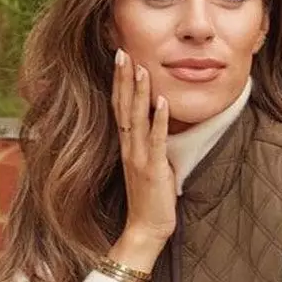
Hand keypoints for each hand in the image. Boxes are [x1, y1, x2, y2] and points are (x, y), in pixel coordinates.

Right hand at [112, 49, 176, 249]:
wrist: (145, 229)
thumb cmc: (150, 200)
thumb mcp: (147, 166)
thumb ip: (149, 146)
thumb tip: (157, 125)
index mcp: (128, 147)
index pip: (119, 108)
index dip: (119, 83)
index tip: (120, 58)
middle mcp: (130, 149)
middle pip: (123, 107)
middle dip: (123, 79)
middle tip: (122, 52)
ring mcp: (140, 159)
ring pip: (137, 120)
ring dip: (139, 93)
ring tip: (141, 68)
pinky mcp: (154, 170)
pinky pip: (156, 141)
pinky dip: (159, 121)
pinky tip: (162, 102)